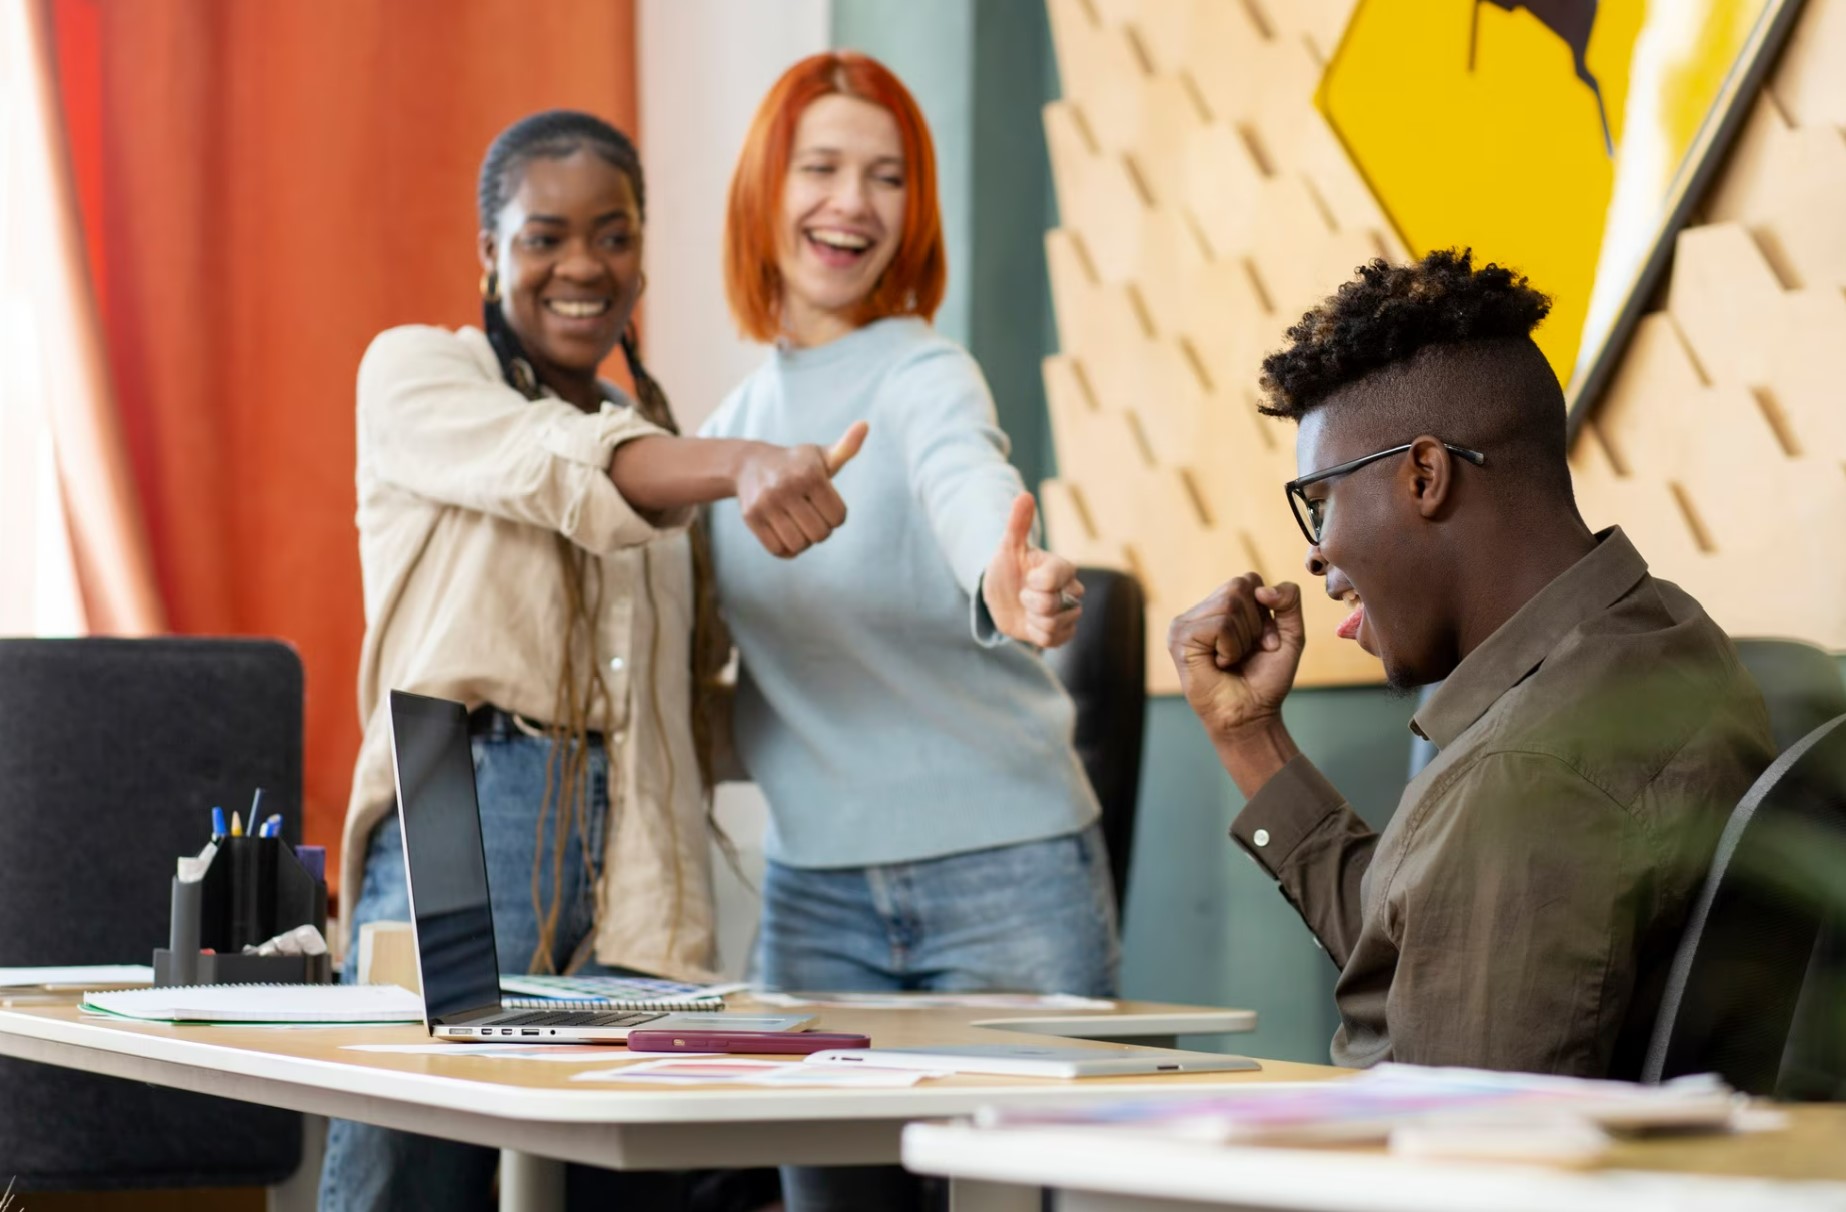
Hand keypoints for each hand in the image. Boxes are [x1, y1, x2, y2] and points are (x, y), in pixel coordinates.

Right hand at [734, 421, 867, 557]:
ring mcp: (766, 503)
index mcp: (809, 474)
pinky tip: (786, 534)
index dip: (836, 516)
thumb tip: (865, 425)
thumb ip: (846, 447)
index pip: (838, 517)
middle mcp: (786, 487)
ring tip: (799, 527)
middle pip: (820, 534)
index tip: (826, 506)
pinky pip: (778, 550)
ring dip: (803, 542)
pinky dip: (786, 550)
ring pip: (798, 545)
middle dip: (821, 530)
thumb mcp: (821, 455)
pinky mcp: (751, 517)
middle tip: (813, 518)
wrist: (750, 464)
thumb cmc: (796, 464)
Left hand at [981, 492, 1083, 647]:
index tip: (1026, 579)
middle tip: (1023, 595)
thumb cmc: (1008, 568)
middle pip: (1053, 605)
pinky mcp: (1064, 633)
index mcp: (1063, 567)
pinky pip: (1053, 641)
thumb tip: (1024, 495)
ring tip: (1028, 610)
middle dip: (1030, 603)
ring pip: (1053, 624)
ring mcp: (1070, 612)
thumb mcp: (1008, 546)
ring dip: (1032, 620)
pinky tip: (1032, 624)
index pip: (1054, 578)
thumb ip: (1018, 523)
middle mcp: (1072, 590)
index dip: (1034, 583)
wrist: (1002, 597)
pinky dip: (1037, 635)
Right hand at [1166, 574, 1305, 743]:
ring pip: (1230, 605)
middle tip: (1247, 653)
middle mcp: (1200, 611)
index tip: (1264, 643)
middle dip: (1255, 624)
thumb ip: (1289, 600)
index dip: (1266, 612)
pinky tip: (1220, 664)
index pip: (1249, 581)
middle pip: (1239, 587)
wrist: (1251, 715)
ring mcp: (1185, 623)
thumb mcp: (1290, 633)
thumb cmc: (1265, 679)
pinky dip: (1230, 648)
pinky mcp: (1180, 637)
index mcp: (1220, 606)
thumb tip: (1262, 589)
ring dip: (1242, 639)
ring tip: (1231, 660)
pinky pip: (1220, 625)